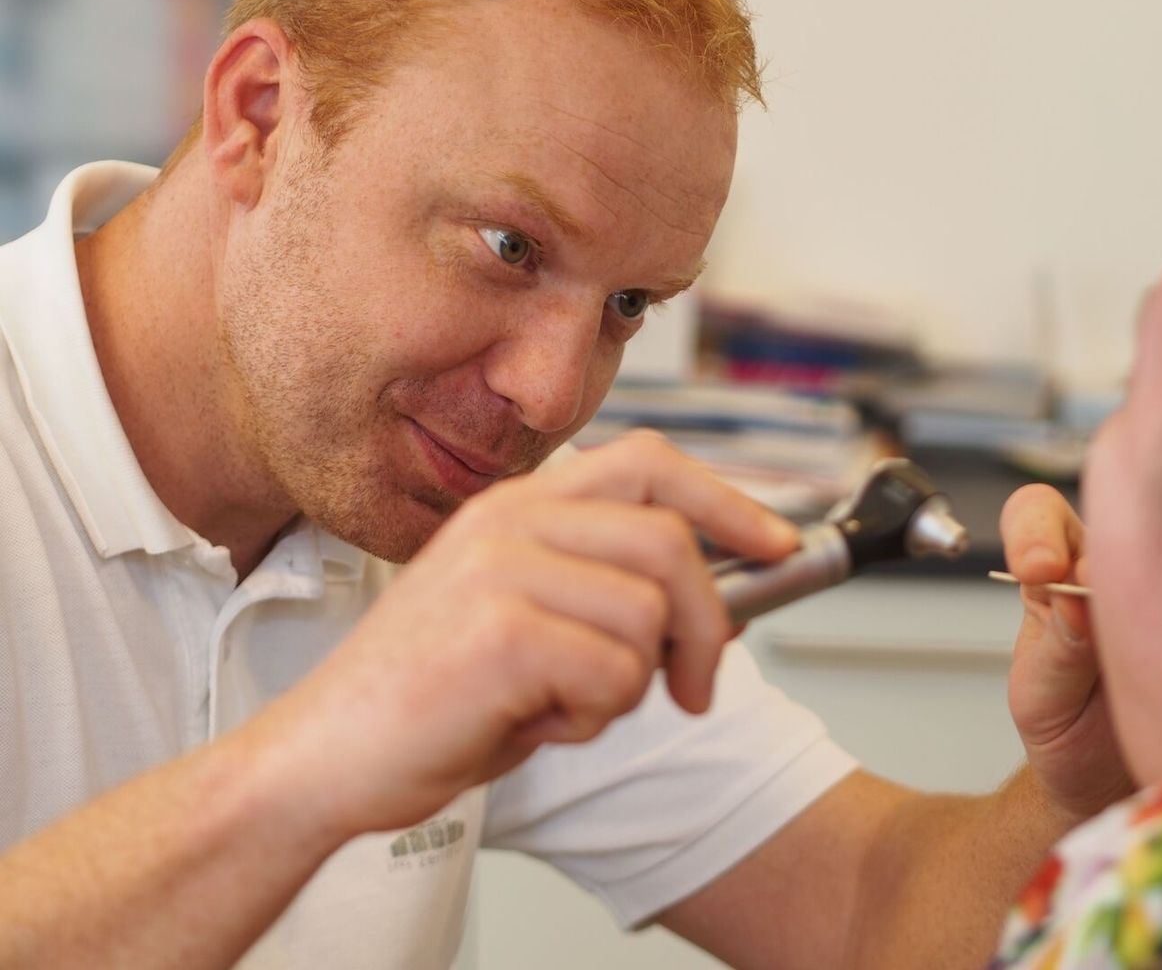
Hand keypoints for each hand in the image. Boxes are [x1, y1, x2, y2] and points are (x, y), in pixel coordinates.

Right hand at [246, 431, 798, 838]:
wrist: (325, 756)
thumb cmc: (428, 697)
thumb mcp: (526, 621)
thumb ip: (604, 594)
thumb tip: (716, 607)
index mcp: (516, 507)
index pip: (649, 461)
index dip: (727, 500)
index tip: (779, 543)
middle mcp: (510, 521)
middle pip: (670, 543)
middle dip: (706, 626)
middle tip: (694, 686)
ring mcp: (501, 569)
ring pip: (647, 618)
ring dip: (627, 687)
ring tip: (562, 705)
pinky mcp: (499, 631)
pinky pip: (614, 675)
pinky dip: (592, 718)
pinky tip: (534, 722)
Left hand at [999, 484, 1132, 821]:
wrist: (1114, 788)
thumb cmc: (1068, 732)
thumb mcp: (1043, 698)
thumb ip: (1056, 650)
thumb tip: (1075, 599)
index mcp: (1054, 574)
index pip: (1036, 513)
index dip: (1036, 529)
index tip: (1039, 570)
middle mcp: (1114, 570)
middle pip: (1120, 513)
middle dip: (1116, 546)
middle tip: (1105, 591)